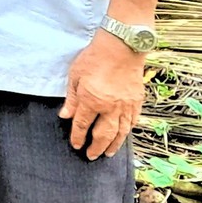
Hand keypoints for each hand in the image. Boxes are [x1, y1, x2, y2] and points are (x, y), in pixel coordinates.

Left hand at [60, 30, 144, 159]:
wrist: (121, 46)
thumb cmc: (95, 57)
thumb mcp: (75, 75)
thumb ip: (71, 98)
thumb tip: (65, 116)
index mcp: (91, 100)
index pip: (83, 125)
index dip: (78, 137)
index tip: (76, 145)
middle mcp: (109, 107)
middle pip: (103, 135)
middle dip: (96, 147)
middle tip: (92, 156)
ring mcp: (125, 105)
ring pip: (120, 132)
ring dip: (114, 145)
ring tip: (109, 153)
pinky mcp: (136, 101)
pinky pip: (133, 121)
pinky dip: (128, 131)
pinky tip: (124, 135)